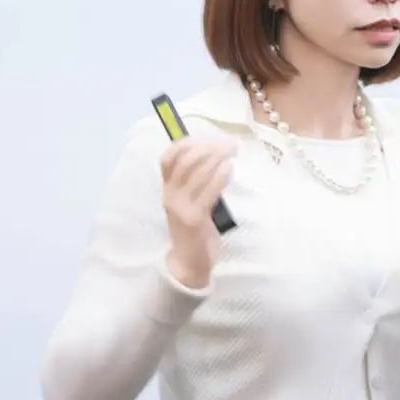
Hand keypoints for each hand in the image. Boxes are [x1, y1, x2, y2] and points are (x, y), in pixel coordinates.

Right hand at [160, 135, 236, 287]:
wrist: (189, 262)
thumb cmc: (195, 229)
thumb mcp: (191, 202)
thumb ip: (197, 182)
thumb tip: (215, 153)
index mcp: (168, 189)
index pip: (167, 158)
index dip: (186, 143)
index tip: (208, 137)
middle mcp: (170, 195)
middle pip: (184, 161)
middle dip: (207, 147)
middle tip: (228, 143)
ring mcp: (181, 207)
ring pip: (195, 173)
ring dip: (216, 157)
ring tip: (232, 151)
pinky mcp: (194, 219)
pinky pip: (207, 192)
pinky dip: (219, 176)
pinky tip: (230, 168)